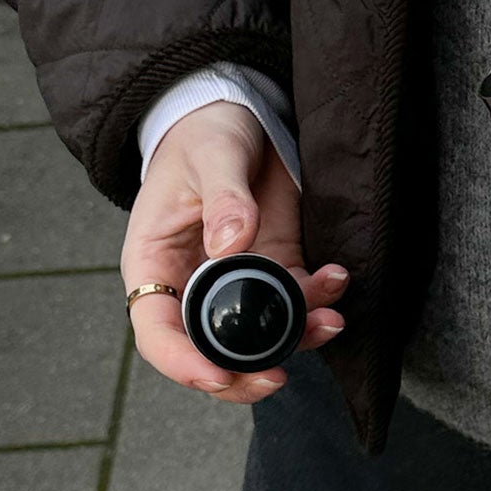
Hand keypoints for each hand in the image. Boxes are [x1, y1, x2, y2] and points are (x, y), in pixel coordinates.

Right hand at [120, 102, 348, 402]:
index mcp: (154, 265)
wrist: (237, 114)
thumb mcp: (210, 155)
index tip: (218, 376)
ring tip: (329, 321)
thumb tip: (232, 243)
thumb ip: (223, 197)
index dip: (182, 362)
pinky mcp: (274, 267)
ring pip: (259, 335)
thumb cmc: (204, 133)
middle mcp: (191, 284)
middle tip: (278, 376)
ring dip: (296, 338)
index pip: (156, 331)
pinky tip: (336, 279)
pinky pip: (295, 302)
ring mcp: (235, 282)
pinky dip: (318, 302)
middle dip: (244, 372)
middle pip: (208, 351)